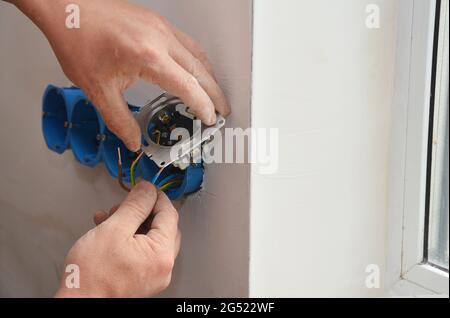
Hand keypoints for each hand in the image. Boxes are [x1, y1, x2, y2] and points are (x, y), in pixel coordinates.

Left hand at [13, 0, 229, 150]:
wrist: (68, 8)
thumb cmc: (78, 40)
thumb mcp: (97, 89)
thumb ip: (119, 120)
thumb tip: (133, 140)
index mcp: (149, 58)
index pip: (188, 87)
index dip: (203, 106)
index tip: (210, 119)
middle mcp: (161, 40)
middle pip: (201, 70)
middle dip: (215, 93)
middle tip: (223, 110)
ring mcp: (161, 28)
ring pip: (198, 54)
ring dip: (209, 76)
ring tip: (214, 93)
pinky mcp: (158, 22)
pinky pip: (187, 42)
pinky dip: (198, 60)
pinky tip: (195, 69)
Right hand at [55, 182, 180, 297]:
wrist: (79, 304)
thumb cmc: (92, 276)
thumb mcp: (114, 229)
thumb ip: (134, 206)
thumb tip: (147, 190)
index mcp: (161, 254)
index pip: (169, 214)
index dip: (155, 196)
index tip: (143, 188)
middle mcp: (162, 267)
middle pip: (162, 226)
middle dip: (142, 211)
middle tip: (124, 204)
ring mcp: (153, 274)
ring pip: (150, 238)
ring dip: (132, 223)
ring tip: (110, 218)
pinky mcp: (142, 279)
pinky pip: (143, 251)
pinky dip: (129, 238)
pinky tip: (109, 231)